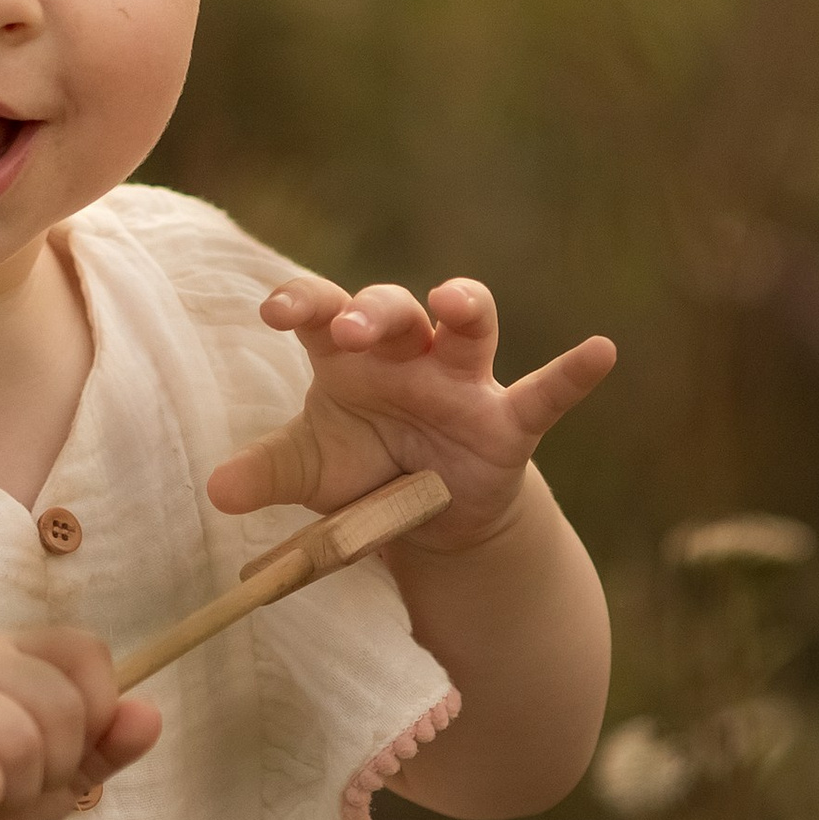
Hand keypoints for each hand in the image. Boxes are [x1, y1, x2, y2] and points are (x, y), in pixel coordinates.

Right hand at [0, 627, 162, 819]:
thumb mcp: (58, 777)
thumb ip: (105, 747)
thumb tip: (151, 715)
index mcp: (15, 655)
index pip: (86, 652)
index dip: (96, 712)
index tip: (67, 755)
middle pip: (61, 705)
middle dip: (54, 770)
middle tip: (14, 789)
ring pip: (19, 737)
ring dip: (14, 793)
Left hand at [205, 274, 615, 554]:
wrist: (428, 518)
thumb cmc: (363, 470)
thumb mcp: (313, 473)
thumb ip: (268, 473)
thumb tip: (216, 490)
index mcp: (348, 356)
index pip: (321, 309)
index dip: (300, 301)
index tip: (272, 310)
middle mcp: (406, 355)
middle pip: (393, 308)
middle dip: (373, 310)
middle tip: (352, 328)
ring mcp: (461, 384)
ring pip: (468, 326)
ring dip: (462, 307)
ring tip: (452, 301)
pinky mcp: (508, 423)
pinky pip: (544, 394)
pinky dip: (574, 373)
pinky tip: (602, 351)